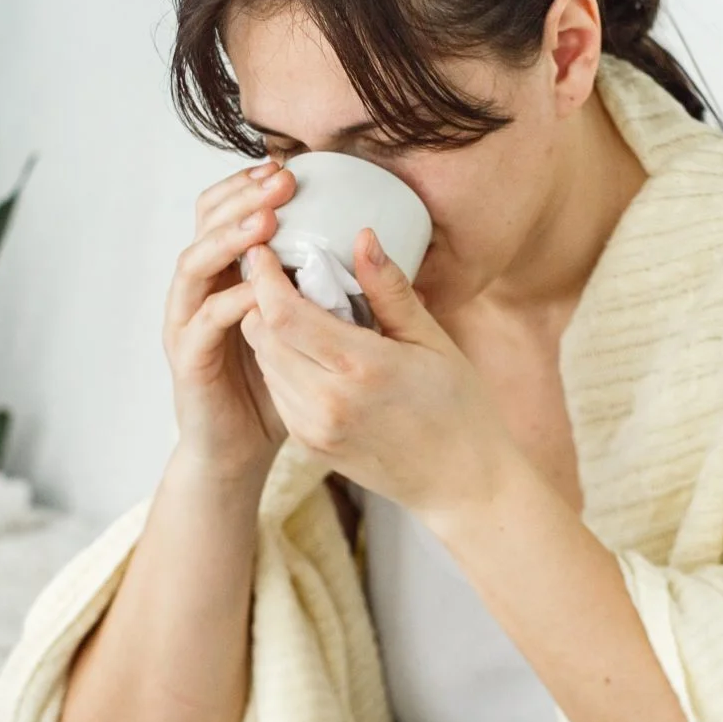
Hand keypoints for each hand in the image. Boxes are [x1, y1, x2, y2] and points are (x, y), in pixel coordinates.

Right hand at [162, 160, 295, 481]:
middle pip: (203, 225)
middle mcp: (198, 290)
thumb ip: (323, 285)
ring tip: (264, 222)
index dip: (248, 186)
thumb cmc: (277, 386)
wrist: (239, 450)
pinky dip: (231, 301)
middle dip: (241, 199)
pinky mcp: (187, 359)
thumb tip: (369, 247)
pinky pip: (205, 321)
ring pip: (194, 265)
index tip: (288, 166)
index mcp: (224, 274)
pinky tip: (259, 291)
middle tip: (279, 180)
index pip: (225, 212)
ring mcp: (186, 322)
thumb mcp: (308, 327)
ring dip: (229, 240)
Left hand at [234, 229, 518, 520]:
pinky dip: (281, 362)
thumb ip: (389, 289)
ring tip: (290, 307)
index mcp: (361, 368)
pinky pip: (277, 390)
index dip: (263, 278)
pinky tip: (307, 349)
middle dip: (259, 299)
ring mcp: (313, 428)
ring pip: (263, 362)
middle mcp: (327, 402)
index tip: (264, 250)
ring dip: (268, 331)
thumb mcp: (433, 340)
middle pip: (261, 336)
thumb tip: (362, 237)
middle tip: (276, 273)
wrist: (462, 484)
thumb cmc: (459, 408)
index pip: (283, 313)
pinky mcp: (308, 446)